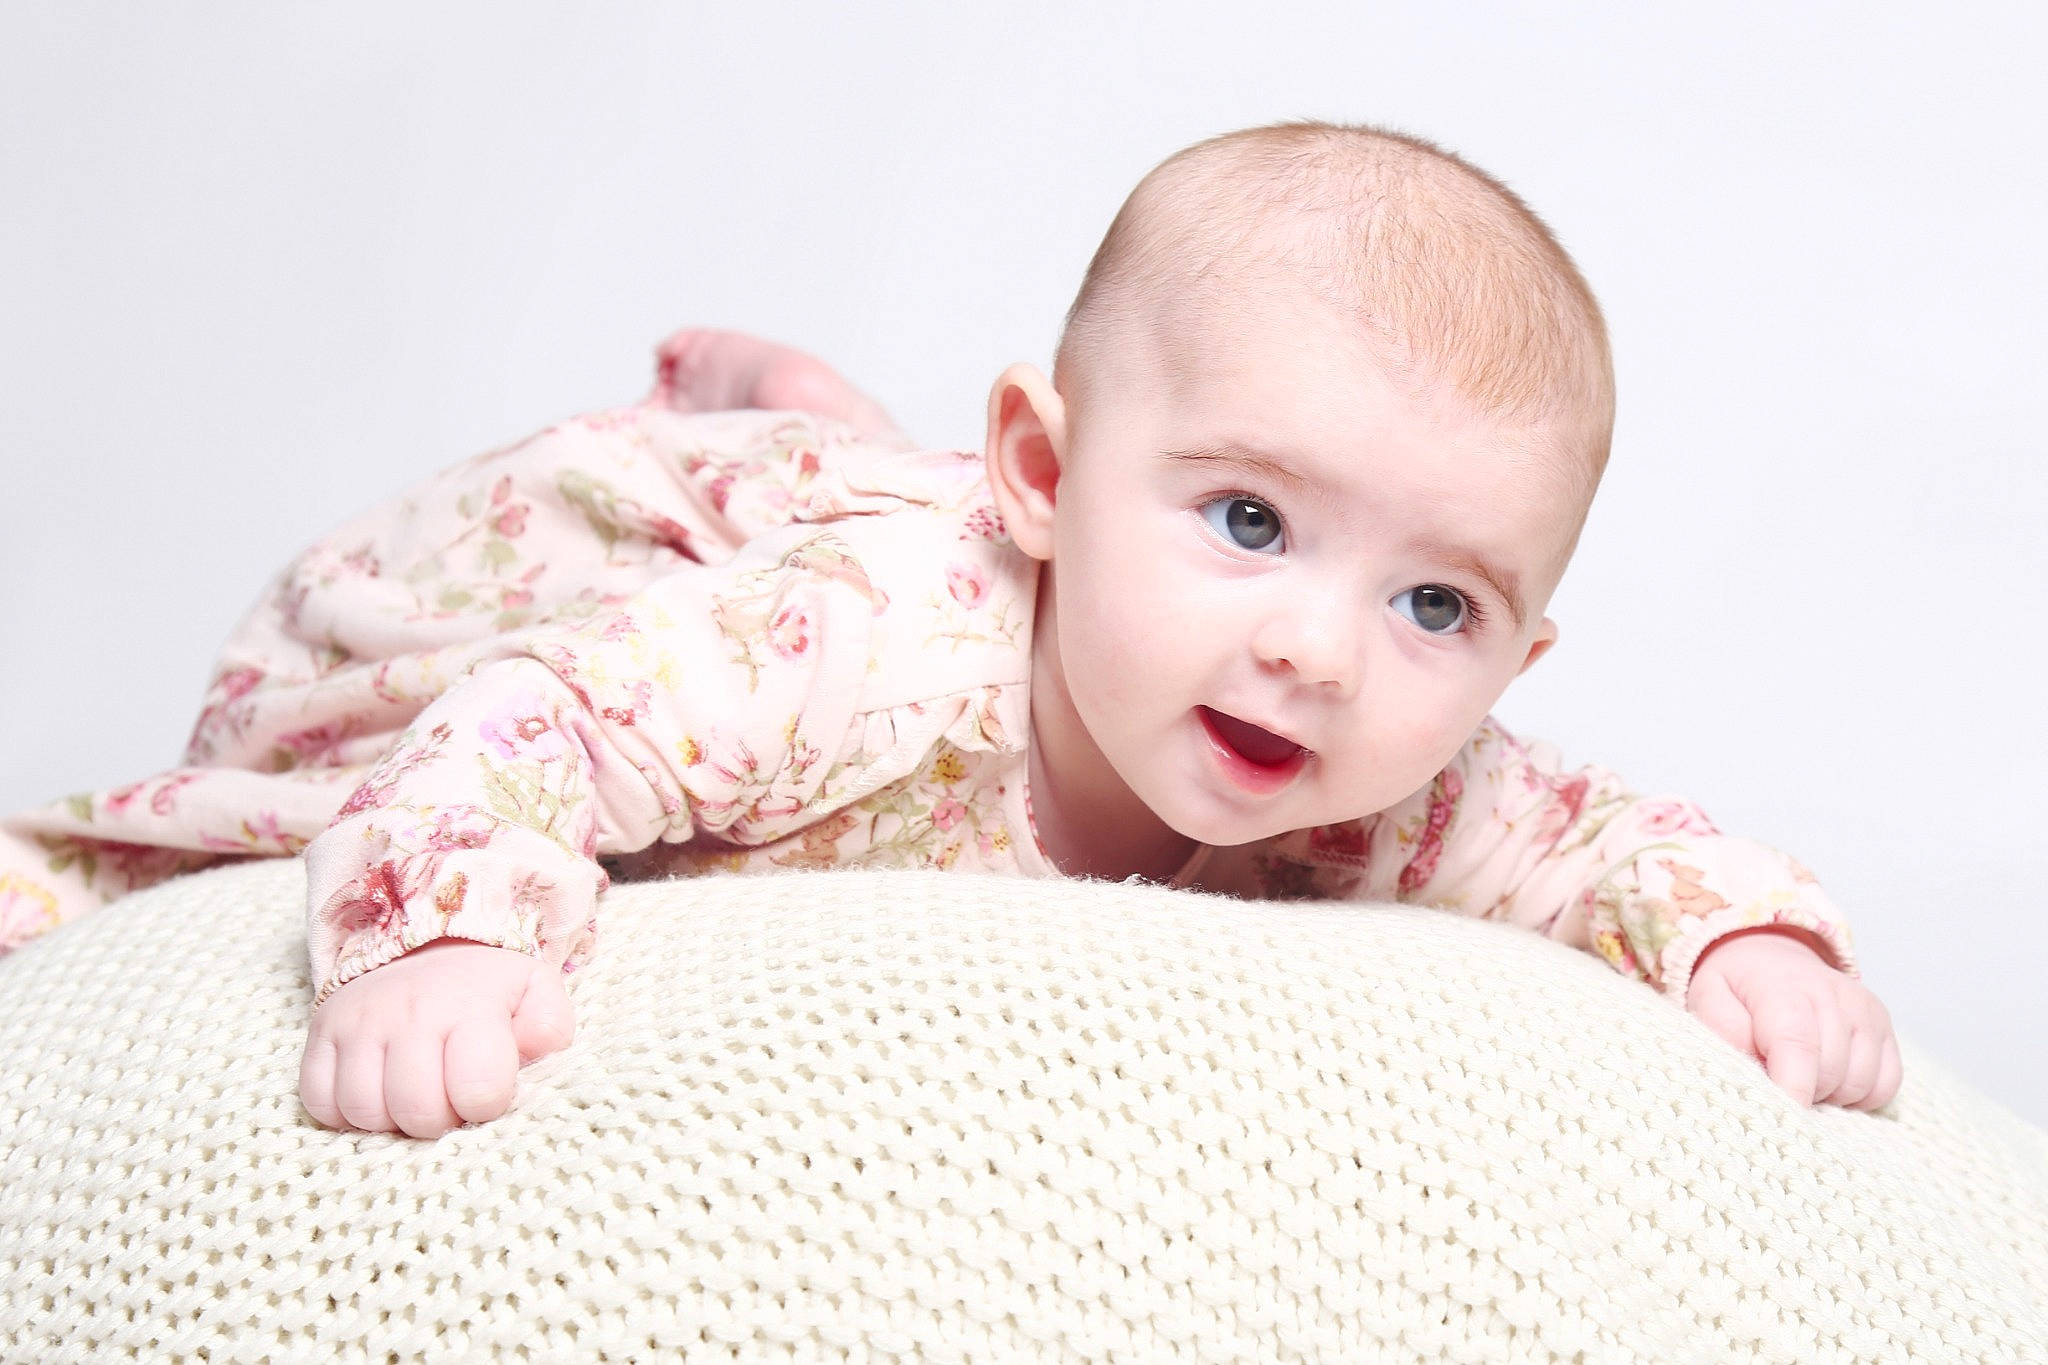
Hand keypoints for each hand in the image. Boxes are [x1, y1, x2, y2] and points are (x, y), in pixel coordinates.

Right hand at [299, 937, 575, 1137]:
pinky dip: (346, 1112)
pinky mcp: (319, 1036)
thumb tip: (532, 1055)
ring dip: (392, 1119)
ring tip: (415, 1095)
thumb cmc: (485, 989)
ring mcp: (358, 1023)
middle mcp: (408, 1012)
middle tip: (450, 1100)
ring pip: (364, 1111)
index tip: (488, 1091)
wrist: (421, 945)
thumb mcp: (535, 994)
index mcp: (469, 1005)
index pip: (479, 1089)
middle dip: (440, 1121)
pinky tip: (378, 1092)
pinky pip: (319, 1102)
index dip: (487, 1105)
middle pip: (417, 1110)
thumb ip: (548, 1027)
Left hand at [1685, 927, 1901, 1109]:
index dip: (1792, 1088)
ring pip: (1859, 1084)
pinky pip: (1885, 1085)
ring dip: (1829, 1096)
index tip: (1780, 1116)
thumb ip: (1722, 1030)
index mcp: (1784, 988)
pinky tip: (1829, 1080)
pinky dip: (1858, 1096)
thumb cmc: (1736, 988)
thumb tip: (1750, 1066)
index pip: (1797, 1044)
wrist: (1771, 960)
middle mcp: (1833, 995)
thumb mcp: (1708, 997)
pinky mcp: (1885, 1028)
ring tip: (1800, 1075)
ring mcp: (1865, 1010)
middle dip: (1801, 1091)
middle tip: (1775, 1081)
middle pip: (1829, 1073)